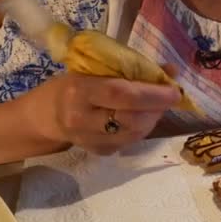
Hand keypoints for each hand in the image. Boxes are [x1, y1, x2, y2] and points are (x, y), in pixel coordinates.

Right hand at [24, 70, 179, 154]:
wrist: (46, 116)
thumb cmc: (71, 84)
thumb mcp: (93, 69)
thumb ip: (129, 69)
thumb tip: (171, 71)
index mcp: (79, 90)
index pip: (122, 95)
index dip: (153, 94)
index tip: (174, 90)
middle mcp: (82, 119)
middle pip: (132, 119)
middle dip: (157, 108)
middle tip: (169, 97)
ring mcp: (89, 140)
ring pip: (135, 134)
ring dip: (153, 119)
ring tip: (156, 106)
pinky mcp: (98, 152)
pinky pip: (130, 142)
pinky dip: (142, 129)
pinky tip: (142, 117)